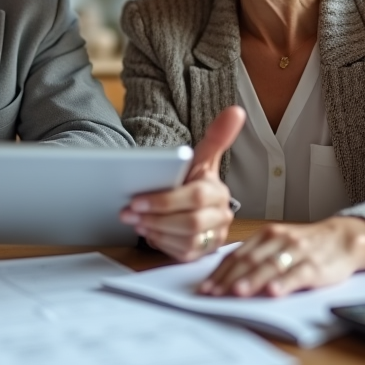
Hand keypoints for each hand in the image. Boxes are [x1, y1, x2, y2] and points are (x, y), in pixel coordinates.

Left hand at [120, 106, 245, 261]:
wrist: (196, 206)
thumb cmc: (194, 181)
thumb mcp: (202, 159)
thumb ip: (217, 137)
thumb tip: (235, 111)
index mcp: (218, 192)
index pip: (195, 198)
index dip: (164, 201)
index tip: (136, 200)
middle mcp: (221, 216)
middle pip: (190, 223)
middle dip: (155, 218)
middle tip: (128, 212)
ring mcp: (214, 236)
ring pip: (186, 241)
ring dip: (156, 231)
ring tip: (135, 221)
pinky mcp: (203, 253)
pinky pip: (183, 254)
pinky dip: (163, 244)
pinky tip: (148, 233)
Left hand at [199, 216, 364, 296]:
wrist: (344, 238)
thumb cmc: (307, 245)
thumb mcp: (279, 243)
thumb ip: (257, 255)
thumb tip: (227, 275)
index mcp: (266, 235)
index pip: (237, 255)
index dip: (220, 272)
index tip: (205, 288)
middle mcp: (279, 240)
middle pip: (249, 261)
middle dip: (228, 279)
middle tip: (213, 294)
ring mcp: (297, 252)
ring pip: (269, 267)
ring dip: (251, 280)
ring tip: (236, 292)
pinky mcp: (315, 265)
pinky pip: (297, 274)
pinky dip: (284, 283)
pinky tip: (273, 292)